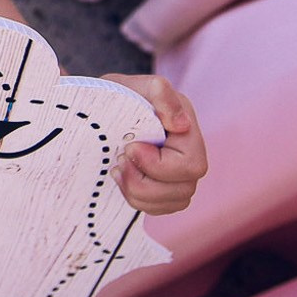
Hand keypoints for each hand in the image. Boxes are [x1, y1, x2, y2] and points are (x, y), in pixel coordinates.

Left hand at [101, 73, 206, 215]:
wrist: (104, 110)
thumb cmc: (120, 96)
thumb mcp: (135, 87)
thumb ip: (160, 93)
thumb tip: (181, 125)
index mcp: (187, 129)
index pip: (190, 165)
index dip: (156, 165)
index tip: (130, 147)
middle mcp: (191, 154)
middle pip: (183, 190)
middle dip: (143, 182)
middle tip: (120, 160)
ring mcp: (181, 175)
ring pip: (173, 203)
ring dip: (137, 193)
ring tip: (118, 168)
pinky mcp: (167, 189)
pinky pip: (161, 209)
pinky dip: (138, 200)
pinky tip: (123, 179)